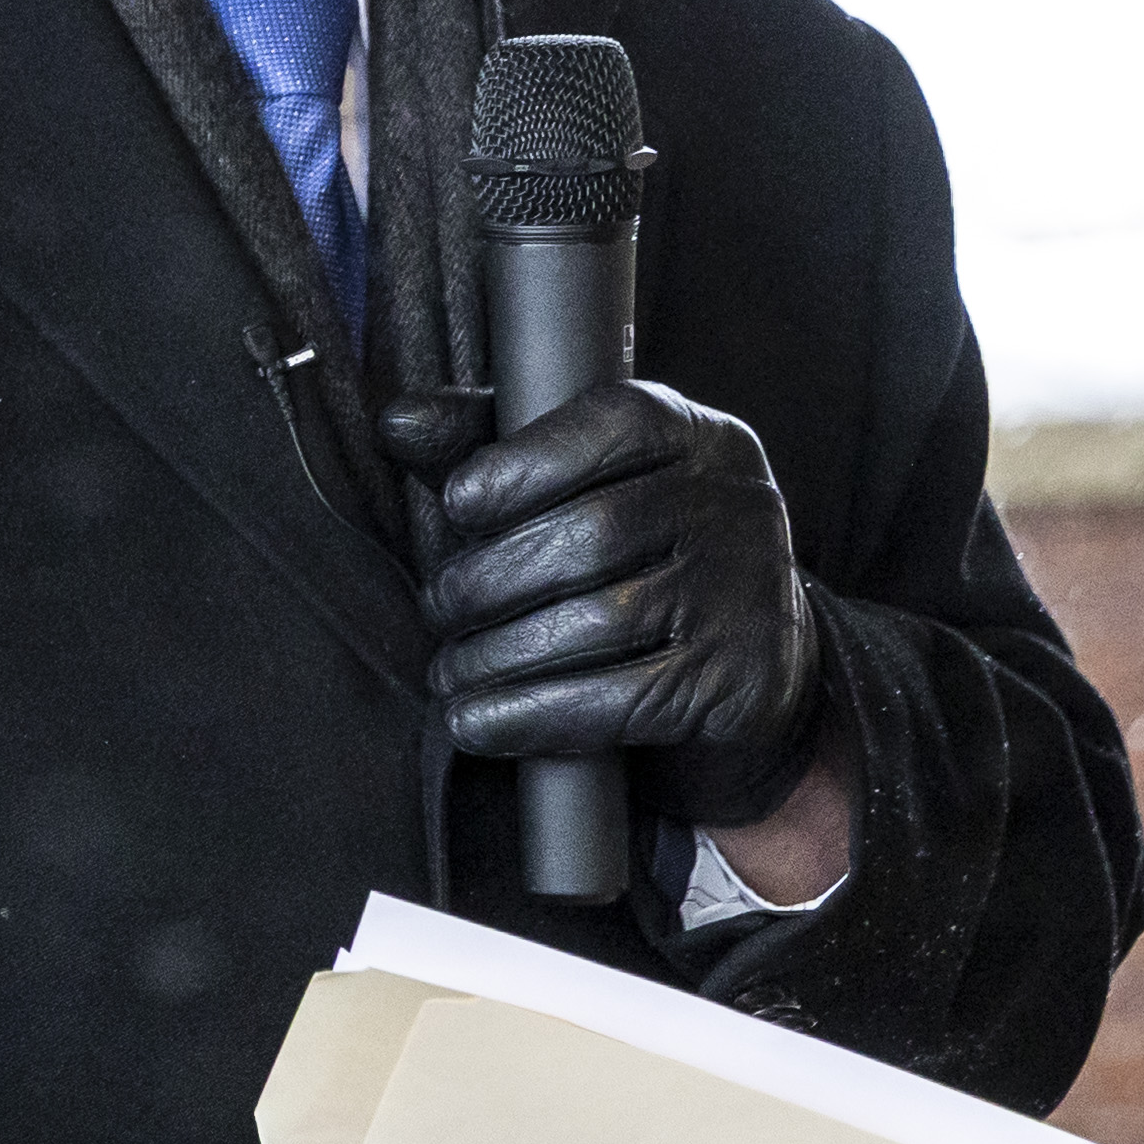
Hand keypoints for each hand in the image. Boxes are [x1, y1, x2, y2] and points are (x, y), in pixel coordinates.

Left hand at [415, 379, 821, 824]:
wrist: (746, 664)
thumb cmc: (634, 555)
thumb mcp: (577, 483)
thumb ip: (488, 446)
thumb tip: (396, 423)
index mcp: (691, 435)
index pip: (610, 425)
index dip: (520, 464)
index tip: (458, 505)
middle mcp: (733, 504)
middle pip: (595, 532)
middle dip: (491, 577)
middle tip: (441, 606)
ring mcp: (744, 595)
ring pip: (601, 621)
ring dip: (499, 654)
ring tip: (450, 670)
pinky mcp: (737, 682)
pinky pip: (619, 700)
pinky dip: (530, 714)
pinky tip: (475, 720)